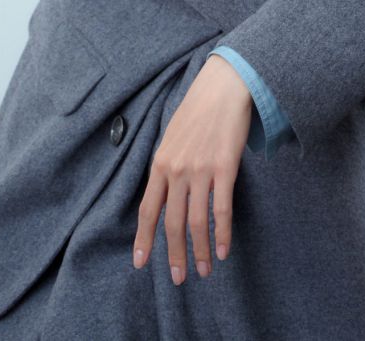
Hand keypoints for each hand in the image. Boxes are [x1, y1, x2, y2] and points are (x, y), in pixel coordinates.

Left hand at [132, 54, 252, 282]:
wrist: (224, 87)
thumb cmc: (199, 109)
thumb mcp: (172, 135)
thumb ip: (168, 164)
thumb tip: (166, 191)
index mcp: (161, 163)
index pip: (147, 209)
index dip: (143, 238)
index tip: (140, 263)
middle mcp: (177, 170)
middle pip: (171, 223)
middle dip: (173, 254)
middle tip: (177, 278)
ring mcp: (200, 170)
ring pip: (196, 222)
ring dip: (199, 251)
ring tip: (204, 270)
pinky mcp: (224, 168)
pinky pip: (221, 209)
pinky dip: (222, 233)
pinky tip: (224, 249)